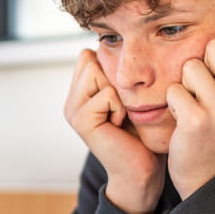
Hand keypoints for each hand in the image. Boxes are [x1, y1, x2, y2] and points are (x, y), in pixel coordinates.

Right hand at [65, 50, 166, 213]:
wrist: (141, 169)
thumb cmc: (142, 133)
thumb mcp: (128, 95)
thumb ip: (115, 73)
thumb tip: (113, 43)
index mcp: (80, 92)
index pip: (89, 54)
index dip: (112, 68)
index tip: (121, 98)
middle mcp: (72, 99)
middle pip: (91, 59)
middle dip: (114, 79)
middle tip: (121, 109)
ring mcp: (72, 110)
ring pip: (96, 71)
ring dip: (118, 93)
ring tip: (120, 116)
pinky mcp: (80, 120)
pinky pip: (106, 93)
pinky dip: (120, 107)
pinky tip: (119, 125)